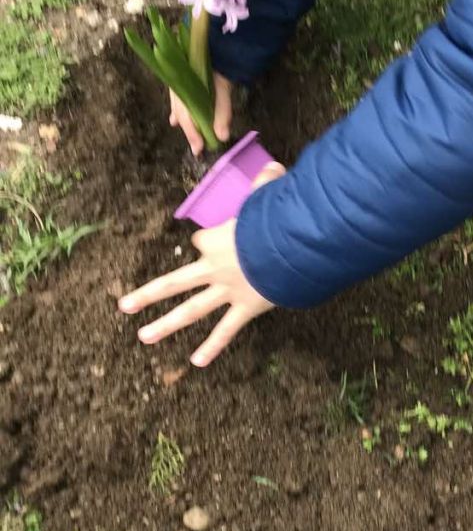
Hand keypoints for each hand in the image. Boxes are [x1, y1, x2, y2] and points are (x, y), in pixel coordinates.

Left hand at [118, 162, 284, 366]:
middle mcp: (213, 267)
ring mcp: (226, 290)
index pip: (201, 240)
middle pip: (174, 281)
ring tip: (143, 337)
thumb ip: (266, 182)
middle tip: (123, 306)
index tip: (216, 239)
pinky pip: (226, 330)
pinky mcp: (245, 307)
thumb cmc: (279, 217)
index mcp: (216, 238)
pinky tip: (196, 361)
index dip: (207, 240)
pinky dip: (213, 346)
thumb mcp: (269, 194)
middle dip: (147, 294)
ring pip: (191, 310)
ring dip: (166, 324)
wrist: (291, 246)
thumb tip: (273, 169)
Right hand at [170, 72, 232, 155]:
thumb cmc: (219, 65)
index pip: (187, 118)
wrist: (217, 42)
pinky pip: (179, 96)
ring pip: (178, 104)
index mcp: (185, 92)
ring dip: (180, 117)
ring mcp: (180, 81)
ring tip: (176, 125)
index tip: (199, 150)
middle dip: (188, 130)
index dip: (193, 135)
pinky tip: (175, 113)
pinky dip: (179, 106)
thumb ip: (222, 112)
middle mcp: (178, 88)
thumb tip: (222, 137)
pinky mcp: (184, 77)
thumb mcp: (223, 90)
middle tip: (195, 147)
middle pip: (182, 113)